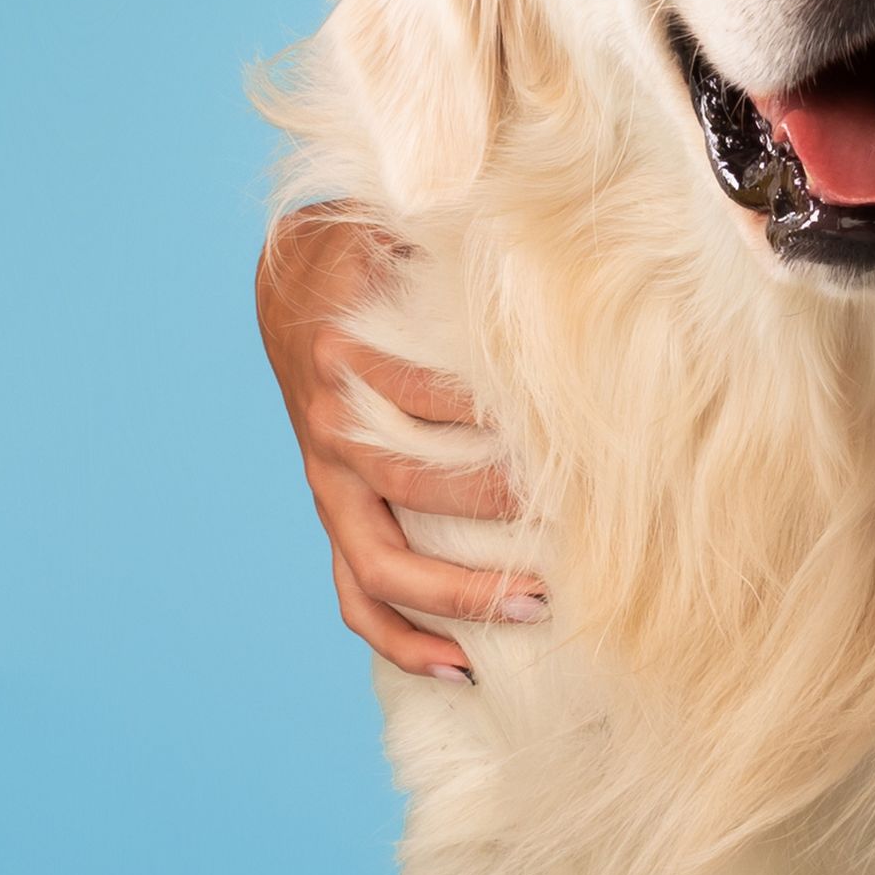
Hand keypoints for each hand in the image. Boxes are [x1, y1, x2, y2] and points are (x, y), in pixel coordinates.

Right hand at [262, 207, 541, 679]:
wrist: (293, 286)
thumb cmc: (368, 252)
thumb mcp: (397, 219)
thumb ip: (450, 222)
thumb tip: (522, 205)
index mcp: (345, 355)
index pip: (430, 398)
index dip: (500, 422)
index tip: (578, 437)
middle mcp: (331, 428)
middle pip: (415, 489)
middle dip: (499, 516)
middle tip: (581, 534)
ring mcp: (328, 481)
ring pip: (381, 564)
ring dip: (458, 596)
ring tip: (535, 609)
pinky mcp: (333, 511)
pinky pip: (354, 594)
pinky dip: (401, 639)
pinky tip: (460, 668)